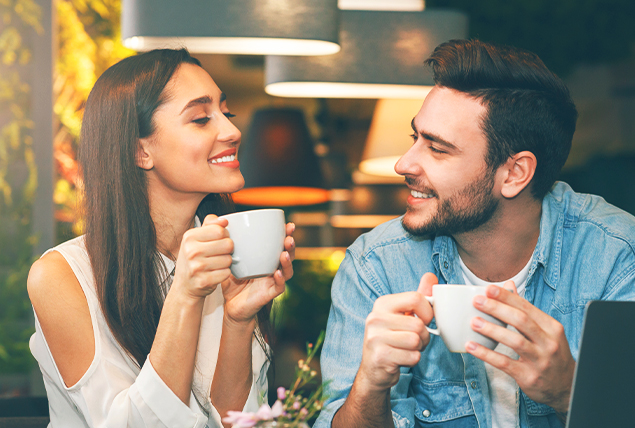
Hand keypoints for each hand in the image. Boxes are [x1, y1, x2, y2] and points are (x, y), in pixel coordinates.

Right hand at [171, 215, 233, 300]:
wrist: (184, 286)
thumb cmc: (193, 260)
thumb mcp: (196, 238)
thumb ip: (210, 225)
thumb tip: (224, 220)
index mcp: (189, 237)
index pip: (220, 230)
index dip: (224, 235)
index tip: (219, 240)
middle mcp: (191, 251)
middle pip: (228, 244)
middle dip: (227, 249)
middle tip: (218, 254)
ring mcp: (196, 267)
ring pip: (228, 259)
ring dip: (226, 263)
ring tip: (215, 264)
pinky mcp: (203, 281)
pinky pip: (226, 273)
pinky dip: (224, 274)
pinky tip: (215, 273)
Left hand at [221, 222, 295, 323]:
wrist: (230, 305)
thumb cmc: (231, 281)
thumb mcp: (225, 258)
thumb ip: (219, 239)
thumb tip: (212, 217)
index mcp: (266, 258)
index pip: (279, 244)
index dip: (286, 234)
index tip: (287, 224)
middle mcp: (273, 268)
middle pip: (288, 254)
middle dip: (291, 245)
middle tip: (289, 236)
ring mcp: (273, 281)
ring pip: (287, 270)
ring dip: (288, 261)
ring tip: (284, 253)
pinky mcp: (269, 293)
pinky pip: (279, 286)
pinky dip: (280, 279)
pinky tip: (277, 272)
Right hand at [356, 272, 436, 392]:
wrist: (374, 370)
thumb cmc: (393, 339)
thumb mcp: (403, 315)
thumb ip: (417, 297)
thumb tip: (430, 276)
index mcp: (382, 304)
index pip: (416, 298)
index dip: (427, 312)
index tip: (423, 321)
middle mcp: (375, 318)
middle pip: (418, 324)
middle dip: (423, 336)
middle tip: (414, 340)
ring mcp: (375, 338)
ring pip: (416, 340)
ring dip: (418, 349)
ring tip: (406, 349)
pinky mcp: (380, 356)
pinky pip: (413, 356)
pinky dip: (413, 360)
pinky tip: (401, 359)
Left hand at [466, 282, 574, 412]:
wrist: (565, 386)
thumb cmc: (550, 352)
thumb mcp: (545, 330)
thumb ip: (525, 309)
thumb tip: (509, 285)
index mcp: (552, 327)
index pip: (527, 307)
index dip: (507, 297)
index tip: (489, 289)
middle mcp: (548, 343)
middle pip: (521, 321)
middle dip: (497, 309)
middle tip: (477, 302)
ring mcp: (540, 361)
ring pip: (514, 341)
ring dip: (492, 330)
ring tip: (474, 322)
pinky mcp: (529, 377)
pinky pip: (504, 363)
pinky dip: (486, 354)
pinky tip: (472, 346)